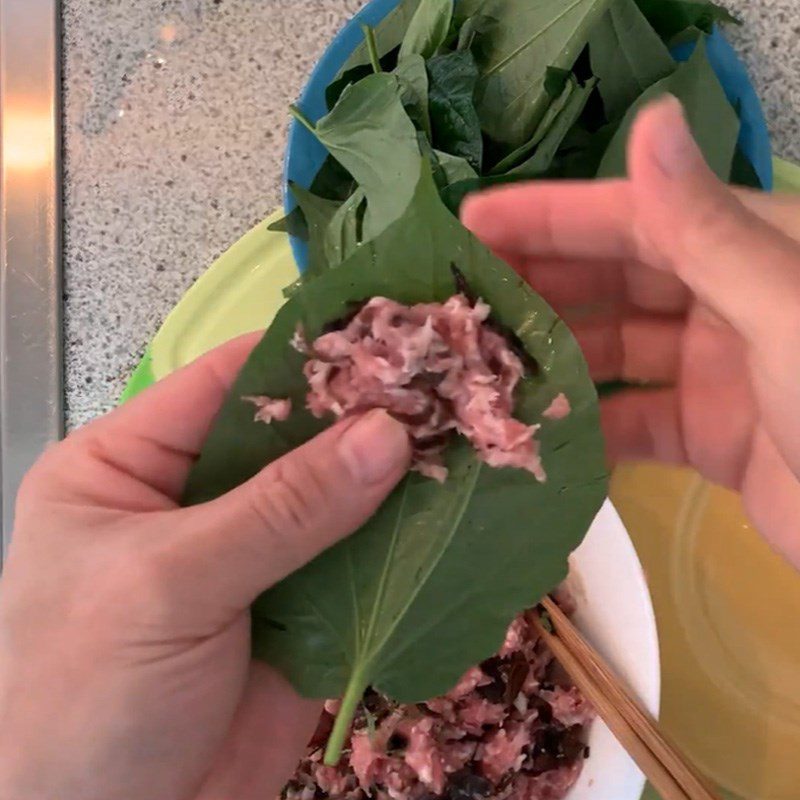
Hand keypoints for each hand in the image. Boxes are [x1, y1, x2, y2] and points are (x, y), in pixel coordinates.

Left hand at [0, 335, 409, 799]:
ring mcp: (250, 555)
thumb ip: (283, 508)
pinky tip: (451, 513)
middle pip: (289, 438)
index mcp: (130, 465)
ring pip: (331, 499)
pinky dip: (399, 544)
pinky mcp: (296, 609)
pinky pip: (354, 562)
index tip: (389, 336)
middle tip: (446, 386)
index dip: (306, 357)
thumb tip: (389, 433)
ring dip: (390, 480)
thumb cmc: (89, 696)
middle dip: (361, 418)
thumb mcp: (171, 584)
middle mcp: (194, 498)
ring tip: (466, 438)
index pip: (225, 382)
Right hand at [462, 96, 799, 567]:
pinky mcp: (706, 435)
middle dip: (536, 284)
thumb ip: (704, 227)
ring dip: (550, 358)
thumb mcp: (780, 306)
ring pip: (611, 352)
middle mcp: (723, 300)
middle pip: (612, 280)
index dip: (549, 216)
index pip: (631, 217)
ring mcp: (712, 371)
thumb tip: (649, 118)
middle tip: (457, 299)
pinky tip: (529, 430)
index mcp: (745, 248)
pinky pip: (628, 420)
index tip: (472, 222)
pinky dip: (582, 426)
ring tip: (478, 365)